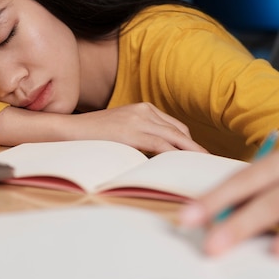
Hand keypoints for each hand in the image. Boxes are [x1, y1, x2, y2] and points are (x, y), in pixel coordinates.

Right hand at [0, 103, 206, 154]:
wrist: (67, 132)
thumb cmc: (92, 137)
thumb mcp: (121, 132)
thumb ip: (140, 137)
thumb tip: (159, 156)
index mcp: (143, 108)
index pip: (175, 127)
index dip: (189, 144)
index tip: (200, 158)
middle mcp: (145, 110)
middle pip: (180, 133)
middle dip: (196, 150)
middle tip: (210, 166)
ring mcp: (139, 120)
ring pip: (175, 139)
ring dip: (190, 155)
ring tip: (202, 170)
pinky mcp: (132, 133)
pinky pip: (161, 147)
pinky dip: (176, 157)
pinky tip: (183, 168)